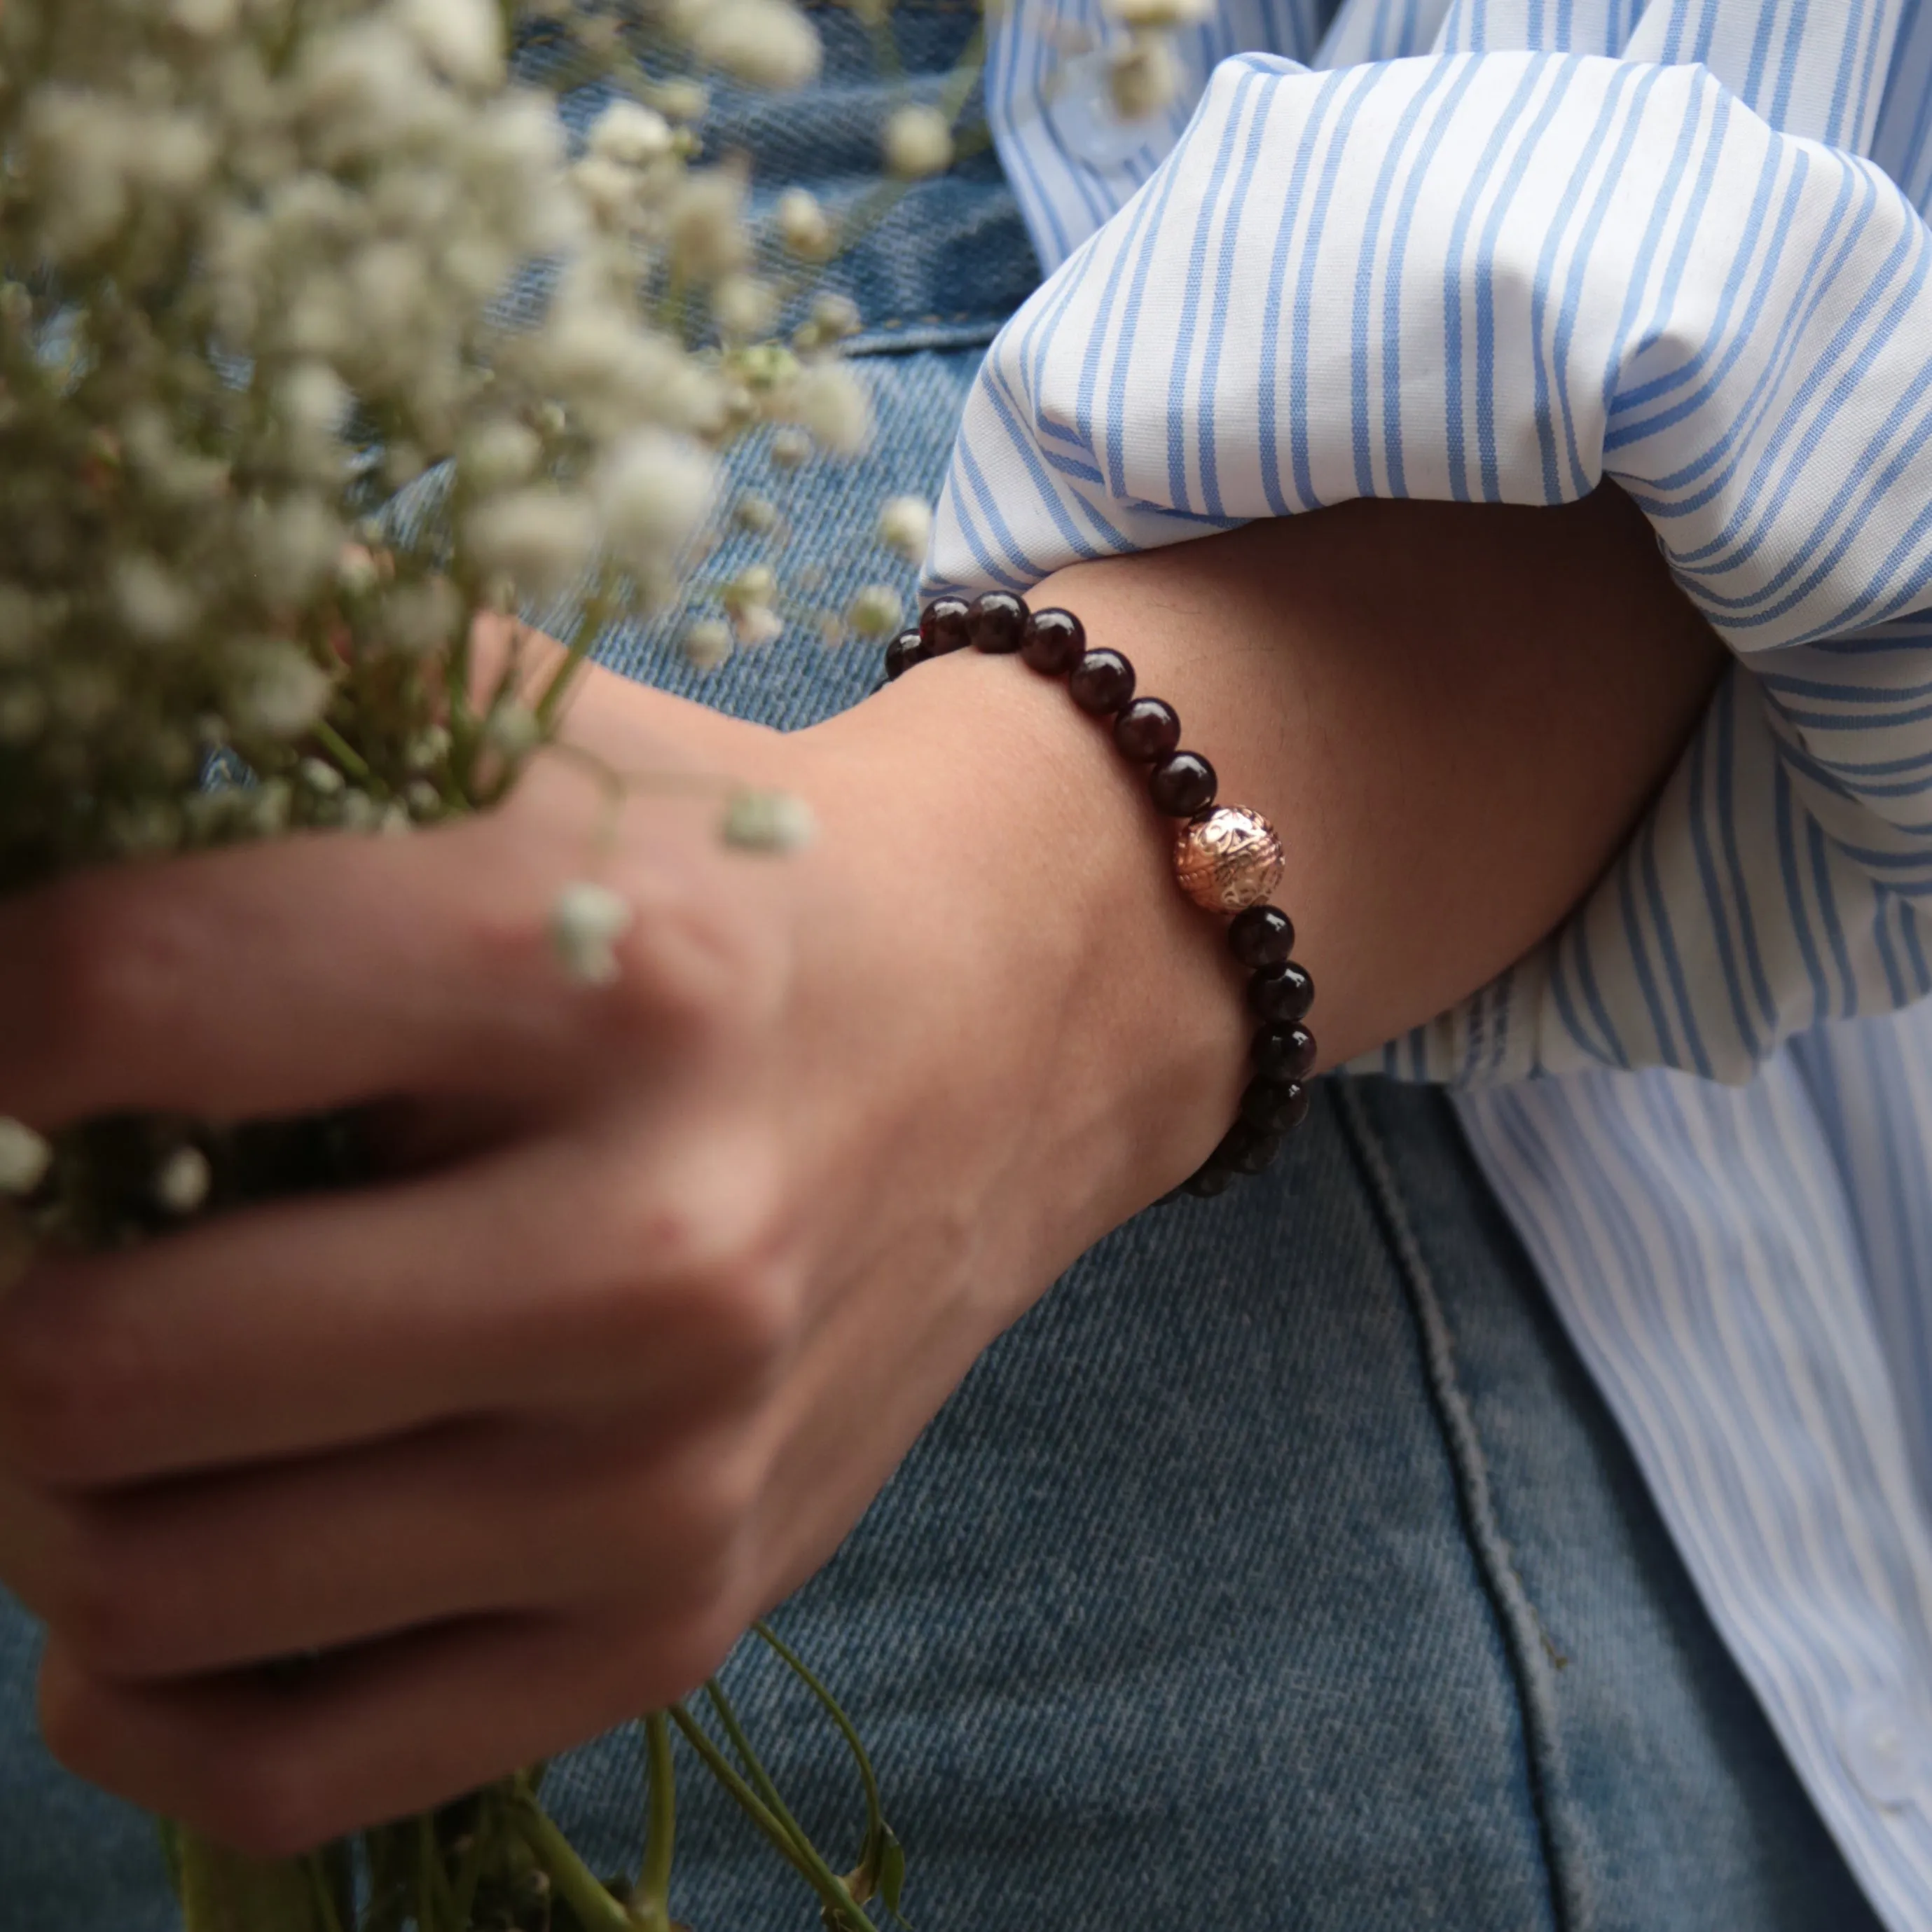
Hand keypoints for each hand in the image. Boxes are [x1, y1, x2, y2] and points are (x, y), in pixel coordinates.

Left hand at [0, 485, 1721, 1855]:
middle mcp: (656, 1257)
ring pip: (148, 1587)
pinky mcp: (679, 1620)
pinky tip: (137, 1577)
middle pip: (91, 1366)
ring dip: (37, 1484)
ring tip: (98, 1371)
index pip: (117, 1004)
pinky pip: (292, 1765)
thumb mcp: (543, 723)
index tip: (4, 1023)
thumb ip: (270, 672)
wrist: (1010, 1026)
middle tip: (16, 1224)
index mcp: (608, 980)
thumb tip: (22, 706)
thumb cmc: (740, 877)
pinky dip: (132, 1699)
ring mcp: (668, 1478)